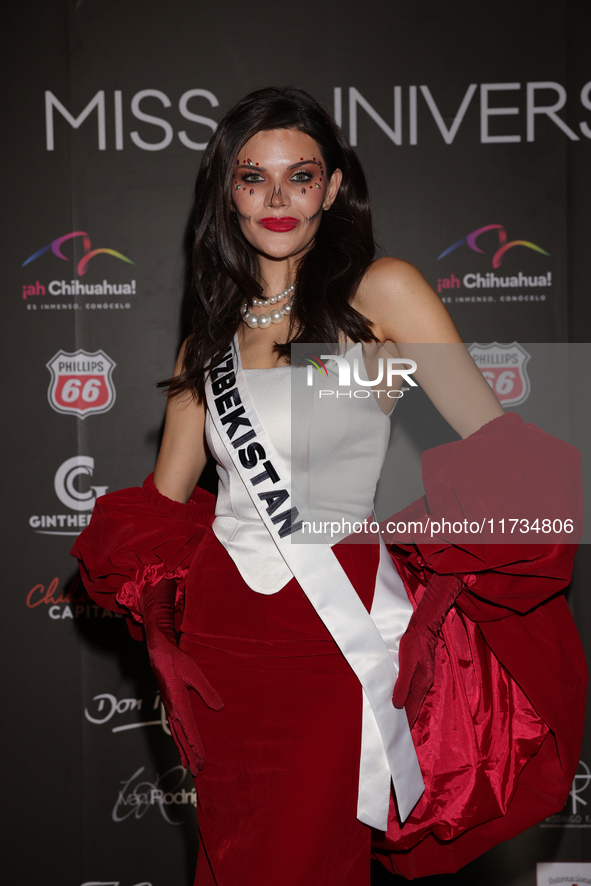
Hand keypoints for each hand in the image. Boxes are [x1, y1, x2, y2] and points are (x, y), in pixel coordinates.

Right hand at [142, 579, 222, 773]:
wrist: (158, 651)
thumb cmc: (176, 661)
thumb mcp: (195, 673)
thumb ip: (207, 691)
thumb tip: (219, 708)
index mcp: (178, 705)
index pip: (190, 732)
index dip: (196, 748)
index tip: (202, 761)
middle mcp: (173, 710)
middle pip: (181, 738)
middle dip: (189, 755)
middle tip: (196, 772)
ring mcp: (169, 707)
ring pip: (176, 734)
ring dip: (182, 749)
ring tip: (187, 764)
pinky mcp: (169, 703)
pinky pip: (174, 726)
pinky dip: (179, 738)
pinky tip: (181, 741)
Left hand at [392, 573, 462, 726]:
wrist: (424, 627)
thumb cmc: (414, 643)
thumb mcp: (406, 663)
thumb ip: (402, 684)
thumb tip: (397, 705)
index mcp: (421, 685)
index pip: (412, 709)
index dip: (405, 722)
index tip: (397, 735)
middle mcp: (425, 685)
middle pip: (414, 707)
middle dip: (406, 719)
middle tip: (396, 732)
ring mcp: (424, 679)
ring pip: (415, 699)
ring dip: (407, 709)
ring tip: (398, 720)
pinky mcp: (422, 673)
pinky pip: (414, 691)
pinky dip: (408, 699)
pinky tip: (402, 700)